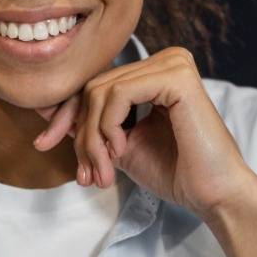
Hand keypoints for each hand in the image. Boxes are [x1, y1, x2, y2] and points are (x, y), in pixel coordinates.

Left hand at [32, 46, 256, 216]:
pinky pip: (119, 94)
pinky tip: (121, 150)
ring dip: (92, 138)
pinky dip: (108, 127)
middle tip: (87, 174)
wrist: (213, 196)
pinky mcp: (177, 76)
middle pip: (93, 86)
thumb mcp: (119, 145)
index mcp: (154, 72)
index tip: (43, 143)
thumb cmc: (175, 173)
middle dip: (79, 134)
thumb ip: (89, 125)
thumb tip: (43, 108)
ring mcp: (172, 63)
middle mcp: (165, 60)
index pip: (94, 84)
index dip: (65, 114)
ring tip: (103, 172)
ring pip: (101, 91)